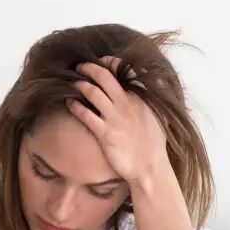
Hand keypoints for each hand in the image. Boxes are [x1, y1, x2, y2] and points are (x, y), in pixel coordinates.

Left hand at [66, 56, 170, 183]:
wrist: (149, 168)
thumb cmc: (154, 145)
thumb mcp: (160, 116)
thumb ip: (150, 100)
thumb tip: (150, 87)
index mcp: (141, 97)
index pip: (124, 70)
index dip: (109, 62)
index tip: (101, 61)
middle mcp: (127, 104)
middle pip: (103, 76)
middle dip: (88, 68)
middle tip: (79, 67)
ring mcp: (115, 118)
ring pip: (92, 92)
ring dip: (79, 84)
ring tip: (71, 83)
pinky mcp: (105, 133)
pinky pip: (85, 114)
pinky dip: (74, 106)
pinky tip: (69, 103)